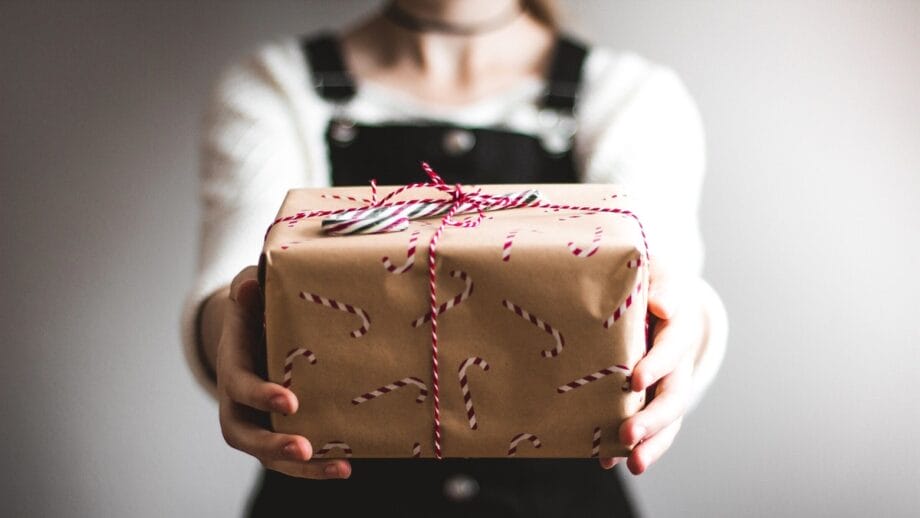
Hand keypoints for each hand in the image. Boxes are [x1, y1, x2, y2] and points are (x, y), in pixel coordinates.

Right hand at [216, 266, 351, 478]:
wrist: (252, 331)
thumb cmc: (255, 310)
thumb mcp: (250, 293)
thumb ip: (249, 289)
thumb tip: (251, 285)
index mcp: (233, 367)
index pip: (240, 386)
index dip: (261, 395)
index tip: (290, 401)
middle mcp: (238, 403)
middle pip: (245, 435)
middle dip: (273, 444)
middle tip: (303, 448)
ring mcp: (257, 422)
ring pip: (268, 456)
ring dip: (301, 467)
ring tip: (339, 467)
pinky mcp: (277, 432)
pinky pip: (291, 458)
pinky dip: (316, 467)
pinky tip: (346, 466)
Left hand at [600, 263, 703, 474]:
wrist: (656, 297)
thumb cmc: (649, 282)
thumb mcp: (657, 273)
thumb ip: (661, 287)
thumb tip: (662, 306)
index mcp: (679, 328)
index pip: (672, 348)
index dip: (657, 364)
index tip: (635, 380)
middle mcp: (678, 362)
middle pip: (673, 395)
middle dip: (653, 418)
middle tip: (628, 434)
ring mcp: (667, 385)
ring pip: (667, 420)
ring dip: (652, 444)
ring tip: (633, 464)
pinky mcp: (651, 399)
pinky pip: (649, 428)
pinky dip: (632, 446)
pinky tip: (608, 461)